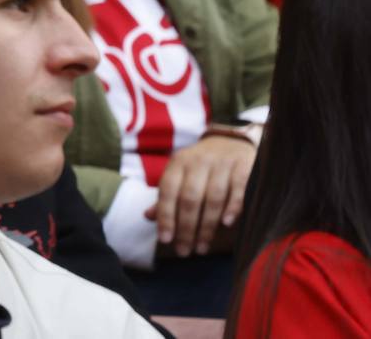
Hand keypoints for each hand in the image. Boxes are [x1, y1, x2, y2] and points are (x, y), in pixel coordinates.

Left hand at [146, 135, 255, 256]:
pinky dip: (233, 207)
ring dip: (207, 226)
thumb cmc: (200, 167)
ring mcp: (222, 163)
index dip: (166, 216)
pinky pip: (238, 189)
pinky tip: (227, 225)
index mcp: (178, 163)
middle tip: (184, 251)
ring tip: (202, 247)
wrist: (231, 141)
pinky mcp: (244, 166)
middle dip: (186, 228)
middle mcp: (198, 161)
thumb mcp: (180, 175)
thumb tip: (148, 216)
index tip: (165, 240)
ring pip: (213, 198)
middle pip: (190, 198)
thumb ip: (167, 196)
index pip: (168, 191)